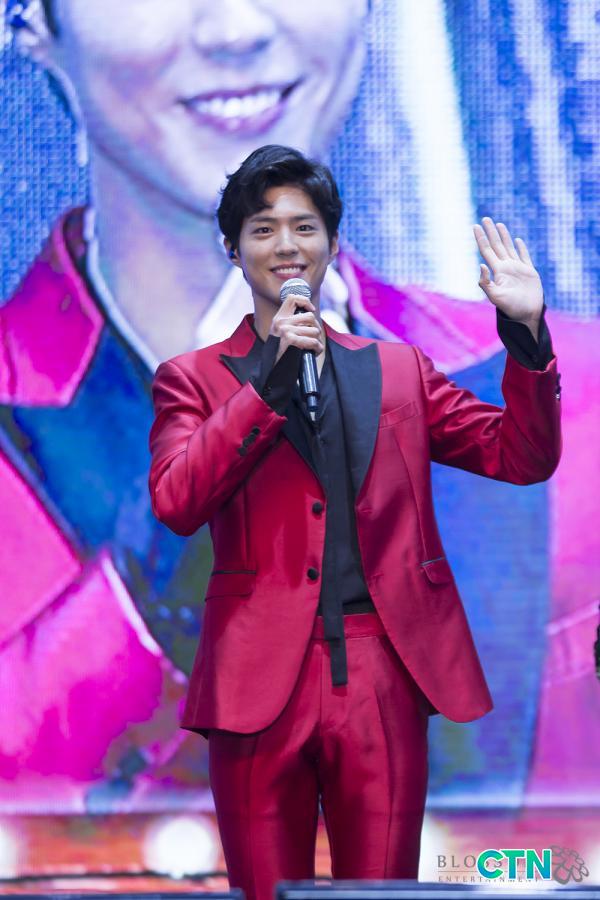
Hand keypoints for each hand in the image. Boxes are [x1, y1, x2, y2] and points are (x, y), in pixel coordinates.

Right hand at [269, 293, 324, 363]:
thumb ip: (291, 324)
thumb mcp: (280, 333)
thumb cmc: (278, 352)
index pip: (292, 298)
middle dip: (316, 328)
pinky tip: (315, 352)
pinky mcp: (290, 340)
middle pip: (310, 316)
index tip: (311, 309)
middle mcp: (281, 322)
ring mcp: (285, 330)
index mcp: (278, 318)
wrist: (269, 368)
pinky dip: (317, 348)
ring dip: (318, 340)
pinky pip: (312, 341)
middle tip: (315, 337)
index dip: (305, 301)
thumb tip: (310, 317)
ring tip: (315, 347)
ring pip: (314, 330)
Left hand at [473, 217, 543, 338]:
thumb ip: (486, 283)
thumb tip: (481, 265)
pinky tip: (516, 241)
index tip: (475, 226)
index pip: (486, 250)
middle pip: (496, 245)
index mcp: (497, 271)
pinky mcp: (529, 272)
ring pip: (509, 248)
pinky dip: (520, 248)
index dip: (481, 238)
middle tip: (485, 219)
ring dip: (504, 236)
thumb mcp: (495, 296)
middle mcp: (506, 268)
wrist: (527, 315)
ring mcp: (517, 269)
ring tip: (498, 225)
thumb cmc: (511, 308)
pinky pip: (524, 256)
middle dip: (491, 232)